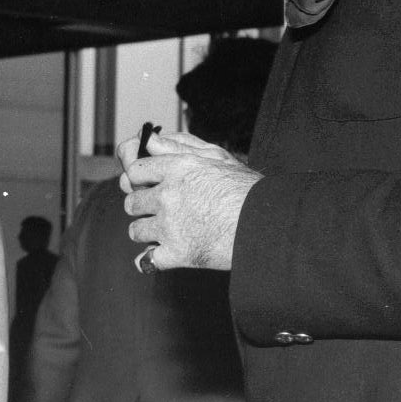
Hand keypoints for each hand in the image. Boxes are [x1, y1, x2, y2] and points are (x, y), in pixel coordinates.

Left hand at [116, 132, 261, 270]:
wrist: (269, 224)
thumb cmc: (247, 189)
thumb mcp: (216, 157)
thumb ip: (179, 146)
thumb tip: (150, 141)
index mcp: (177, 168)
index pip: (134, 170)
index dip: (137, 178)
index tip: (144, 184)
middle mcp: (168, 195)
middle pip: (131, 202)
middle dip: (141, 206)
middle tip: (156, 210)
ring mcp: (170, 226)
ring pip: (136, 230)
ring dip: (146, 232)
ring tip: (162, 232)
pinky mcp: (178, 253)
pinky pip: (146, 259)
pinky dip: (149, 260)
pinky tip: (156, 256)